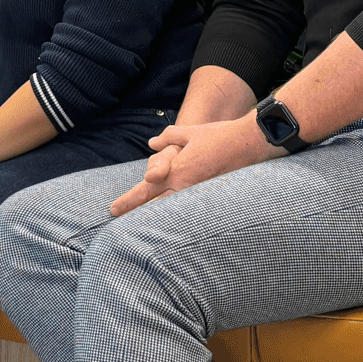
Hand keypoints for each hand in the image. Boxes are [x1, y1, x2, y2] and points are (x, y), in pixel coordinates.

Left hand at [109, 115, 277, 216]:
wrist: (249, 143)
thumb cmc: (218, 136)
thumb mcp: (189, 132)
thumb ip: (168, 138)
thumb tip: (151, 144)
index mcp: (176, 171)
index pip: (146, 190)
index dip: (128, 200)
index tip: (113, 210)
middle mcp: (185, 186)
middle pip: (155, 207)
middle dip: (137, 216)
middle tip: (120, 225)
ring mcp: (199, 194)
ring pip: (172, 212)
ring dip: (156, 219)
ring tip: (141, 229)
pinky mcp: (212, 197)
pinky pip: (189, 209)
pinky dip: (177, 215)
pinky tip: (174, 222)